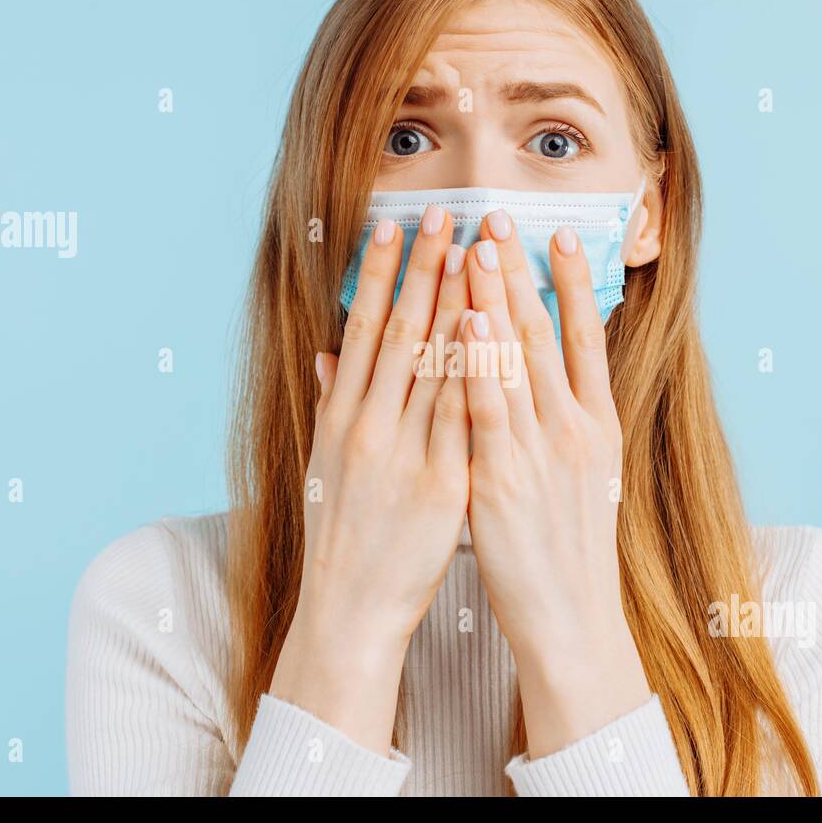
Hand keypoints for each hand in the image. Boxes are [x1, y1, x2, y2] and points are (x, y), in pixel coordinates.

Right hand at [270, 206, 470, 755]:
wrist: (348, 609)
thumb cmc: (342, 534)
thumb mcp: (326, 463)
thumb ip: (331, 403)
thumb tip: (328, 352)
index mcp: (340, 417)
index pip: (363, 329)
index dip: (381, 273)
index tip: (398, 225)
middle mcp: (368, 426)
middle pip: (401, 332)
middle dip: (425, 269)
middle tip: (446, 213)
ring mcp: (405, 454)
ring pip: (436, 364)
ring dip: (459, 303)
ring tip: (478, 251)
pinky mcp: (443, 487)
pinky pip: (466, 418)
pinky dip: (480, 372)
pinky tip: (496, 331)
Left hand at [459, 209, 650, 757]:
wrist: (572, 620)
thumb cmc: (569, 551)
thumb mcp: (584, 479)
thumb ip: (565, 427)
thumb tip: (554, 383)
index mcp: (597, 427)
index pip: (585, 337)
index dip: (570, 282)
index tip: (556, 233)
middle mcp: (575, 429)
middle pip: (546, 335)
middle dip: (520, 272)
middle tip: (500, 215)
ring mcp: (542, 453)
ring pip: (517, 361)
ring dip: (494, 298)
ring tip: (477, 243)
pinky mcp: (505, 481)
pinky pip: (489, 411)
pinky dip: (478, 362)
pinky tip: (466, 320)